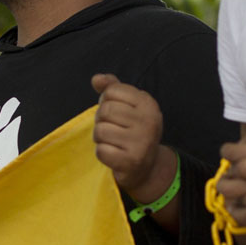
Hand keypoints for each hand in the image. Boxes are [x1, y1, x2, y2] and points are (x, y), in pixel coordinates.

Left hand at [90, 74, 171, 200]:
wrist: (146, 166)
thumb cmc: (133, 131)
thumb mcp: (128, 106)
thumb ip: (112, 88)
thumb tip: (96, 79)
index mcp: (148, 103)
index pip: (111, 91)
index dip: (106, 102)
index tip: (117, 114)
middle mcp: (149, 121)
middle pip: (105, 111)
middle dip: (101, 121)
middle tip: (112, 130)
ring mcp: (142, 142)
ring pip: (100, 131)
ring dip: (100, 138)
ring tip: (113, 142)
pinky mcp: (131, 161)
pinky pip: (101, 151)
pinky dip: (102, 153)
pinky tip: (114, 155)